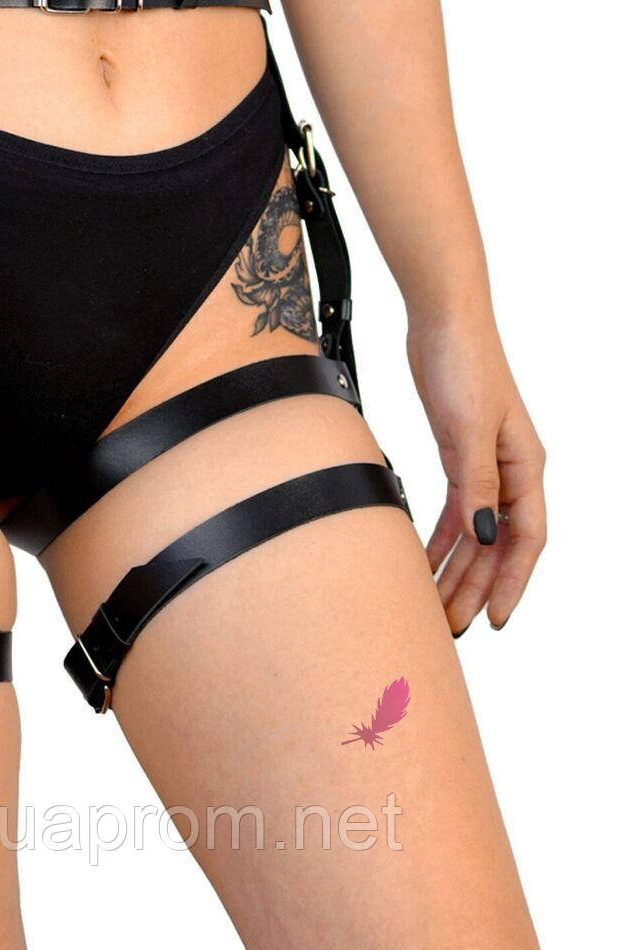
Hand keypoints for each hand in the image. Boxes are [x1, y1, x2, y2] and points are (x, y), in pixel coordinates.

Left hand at [406, 311, 545, 633]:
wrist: (442, 322)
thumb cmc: (464, 364)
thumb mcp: (468, 427)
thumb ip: (477, 483)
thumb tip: (485, 537)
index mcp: (525, 467)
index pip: (526, 540)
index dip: (512, 583)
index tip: (494, 620)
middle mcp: (510, 471)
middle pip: (497, 545)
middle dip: (476, 587)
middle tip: (450, 626)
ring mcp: (483, 464)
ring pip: (473, 532)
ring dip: (455, 569)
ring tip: (435, 606)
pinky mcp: (457, 454)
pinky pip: (453, 509)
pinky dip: (439, 538)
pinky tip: (423, 561)